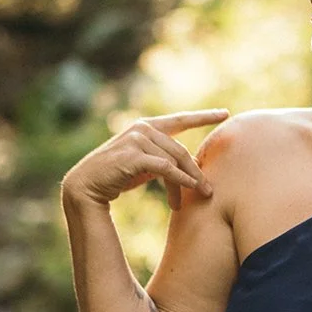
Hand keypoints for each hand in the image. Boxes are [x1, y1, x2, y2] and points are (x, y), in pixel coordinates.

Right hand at [61, 110, 231, 212]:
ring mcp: (137, 139)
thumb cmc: (117, 176)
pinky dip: (179, 180)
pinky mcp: (133, 155)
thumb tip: (191, 170)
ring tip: (195, 198)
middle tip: (208, 192)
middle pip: (181, 150)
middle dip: (196, 172)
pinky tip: (188, 188)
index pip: (181, 119)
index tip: (225, 113)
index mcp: (147, 126)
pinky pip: (165, 168)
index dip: (204, 116)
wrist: (86, 185)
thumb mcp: (145, 165)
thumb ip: (164, 160)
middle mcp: (143, 128)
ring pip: (174, 161)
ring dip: (187, 182)